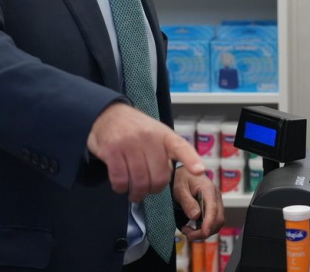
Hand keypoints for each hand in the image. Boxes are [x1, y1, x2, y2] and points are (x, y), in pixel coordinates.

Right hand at [87, 103, 204, 202]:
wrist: (110, 115)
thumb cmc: (138, 130)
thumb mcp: (158, 134)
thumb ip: (166, 153)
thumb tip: (166, 179)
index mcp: (165, 135)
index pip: (181, 147)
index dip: (191, 160)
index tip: (199, 171)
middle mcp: (149, 138)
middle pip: (159, 177)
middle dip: (154, 190)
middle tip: (148, 191)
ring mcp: (130, 143)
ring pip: (139, 181)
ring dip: (137, 193)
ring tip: (135, 193)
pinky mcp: (112, 150)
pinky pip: (120, 179)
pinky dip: (121, 188)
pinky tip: (122, 186)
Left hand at [174, 168, 224, 240]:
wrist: (186, 171)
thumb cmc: (182, 178)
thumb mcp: (180, 189)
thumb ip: (187, 202)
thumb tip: (195, 216)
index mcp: (208, 189)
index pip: (213, 209)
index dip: (209, 223)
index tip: (203, 233)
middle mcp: (216, 196)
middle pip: (218, 218)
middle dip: (205, 231)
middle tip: (188, 234)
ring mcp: (216, 201)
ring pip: (218, 221)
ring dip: (206, 231)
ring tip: (189, 231)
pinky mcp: (214, 205)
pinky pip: (215, 220)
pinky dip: (206, 227)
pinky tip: (194, 227)